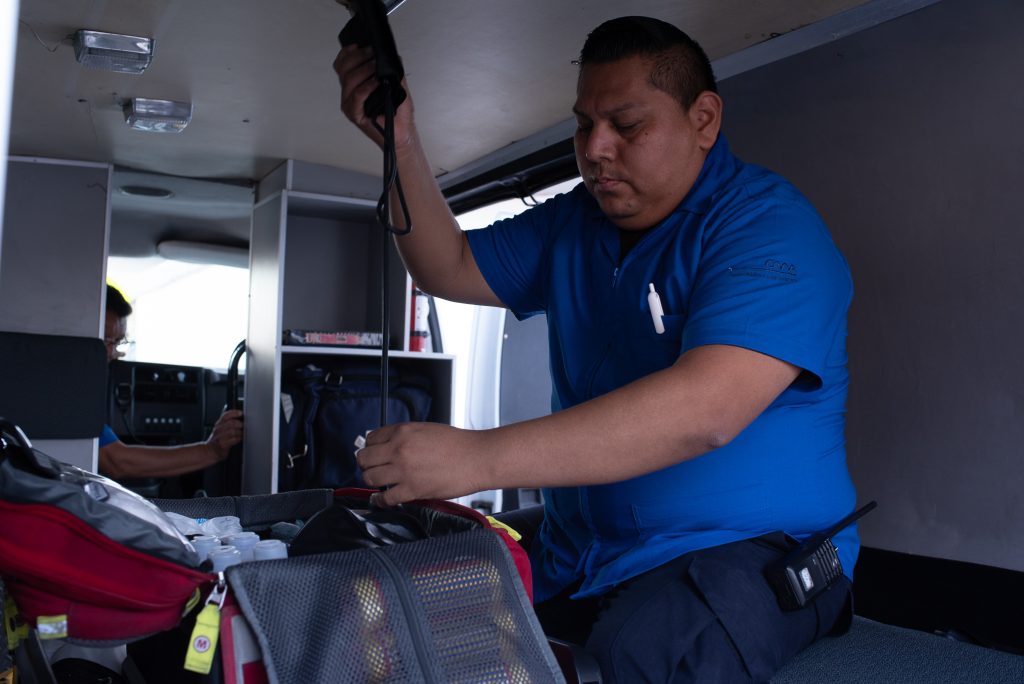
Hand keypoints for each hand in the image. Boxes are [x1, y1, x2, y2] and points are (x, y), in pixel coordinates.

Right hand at [206, 409, 243, 460]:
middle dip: (240, 424)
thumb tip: (240, 417)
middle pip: (231, 422)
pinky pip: (233, 439)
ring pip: (233, 431)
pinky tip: (239, 439)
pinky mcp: (223, 444)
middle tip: (243, 426)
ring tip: (242, 434)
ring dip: (240, 432)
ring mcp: (220, 437)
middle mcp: (218, 429)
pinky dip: (238, 439)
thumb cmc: (217, 440)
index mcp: (218, 424)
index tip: (241, 413)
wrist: (209, 451)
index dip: (234, 413)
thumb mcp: (220, 429)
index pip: (226, 415)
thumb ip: (228, 422)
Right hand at [333, 44, 414, 150]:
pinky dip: (366, 86)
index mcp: (355, 85)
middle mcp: (350, 94)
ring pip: (349, 80)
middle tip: (372, 53)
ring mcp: (350, 104)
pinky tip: (376, 82)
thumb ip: (392, 71)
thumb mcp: (397, 86)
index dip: (348, 52)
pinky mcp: (355, 115)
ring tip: (376, 67)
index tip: (360, 44)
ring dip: (363, 69)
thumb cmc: (399, 114)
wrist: (403, 134)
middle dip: (358, 57)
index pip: (342, 64)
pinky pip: (357, 96)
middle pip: (343, 69)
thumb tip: (392, 55)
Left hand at [356, 423, 490, 506]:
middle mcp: (399, 449)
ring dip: (372, 481)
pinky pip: (385, 498)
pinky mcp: (412, 489)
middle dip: (366, 464)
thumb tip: (388, 445)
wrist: (477, 458)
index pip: (371, 438)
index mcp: (403, 431)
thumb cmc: (458, 444)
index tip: (374, 453)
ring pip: (369, 478)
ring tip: (379, 483)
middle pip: (364, 458)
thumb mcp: (426, 429)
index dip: (371, 447)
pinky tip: (383, 499)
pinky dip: (380, 500)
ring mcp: (404, 470)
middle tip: (372, 468)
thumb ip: (405, 436)